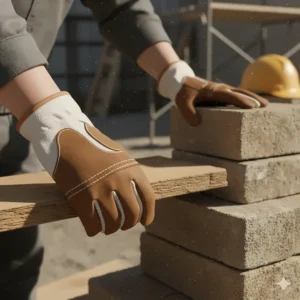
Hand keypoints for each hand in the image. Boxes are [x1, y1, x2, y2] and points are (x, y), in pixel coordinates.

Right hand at [18, 92, 154, 236]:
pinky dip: (95, 230)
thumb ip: (130, 172)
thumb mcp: (119, 154)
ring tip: (109, 228)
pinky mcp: (81, 199)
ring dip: (112, 229)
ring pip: (113, 222)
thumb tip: (139, 194)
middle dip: (129, 224)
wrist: (68, 140)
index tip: (145, 222)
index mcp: (131, 168)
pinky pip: (93, 225)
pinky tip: (94, 229)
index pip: (148, 197)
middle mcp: (118, 180)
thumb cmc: (95, 148)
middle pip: (132, 213)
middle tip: (125, 225)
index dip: (149, 214)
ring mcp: (100, 191)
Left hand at [157, 61, 267, 125]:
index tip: (253, 107)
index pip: (231, 96)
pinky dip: (243, 99)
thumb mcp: (182, 103)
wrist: (181, 82)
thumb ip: (188, 113)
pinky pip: (234, 96)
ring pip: (239, 93)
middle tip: (265, 106)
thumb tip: (198, 123)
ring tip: (263, 106)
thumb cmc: (182, 93)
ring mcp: (221, 91)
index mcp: (214, 91)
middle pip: (240, 92)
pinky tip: (248, 107)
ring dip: (251, 98)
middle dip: (253, 98)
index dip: (242, 101)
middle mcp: (220, 89)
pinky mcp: (219, 94)